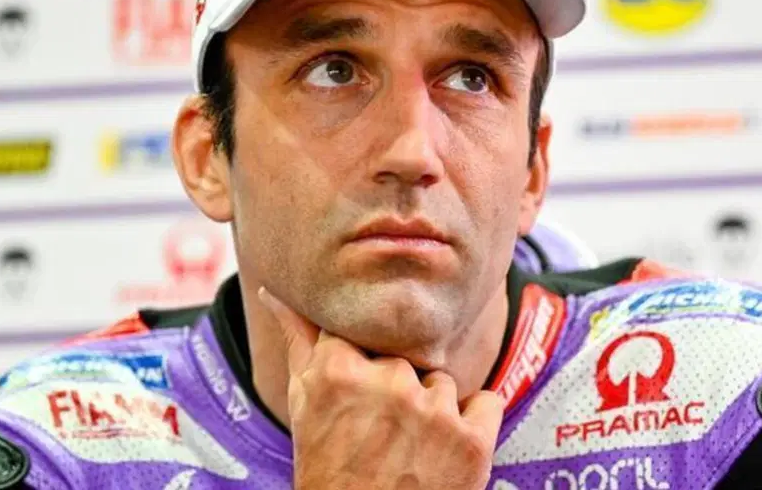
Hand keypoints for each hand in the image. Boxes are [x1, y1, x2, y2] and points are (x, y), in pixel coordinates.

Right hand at [259, 287, 502, 489]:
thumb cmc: (327, 469)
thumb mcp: (304, 404)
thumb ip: (298, 339)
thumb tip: (274, 292)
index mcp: (339, 370)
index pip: (363, 333)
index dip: (363, 364)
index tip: (358, 396)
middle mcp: (389, 383)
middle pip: (403, 360)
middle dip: (395, 391)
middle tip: (378, 433)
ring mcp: (434, 412)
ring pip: (441, 383)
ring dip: (431, 409)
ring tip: (407, 449)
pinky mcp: (472, 442)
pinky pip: (487, 403)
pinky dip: (473, 425)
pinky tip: (445, 451)